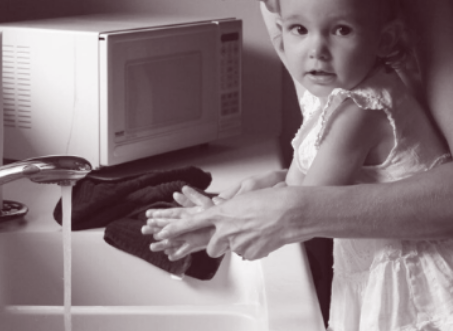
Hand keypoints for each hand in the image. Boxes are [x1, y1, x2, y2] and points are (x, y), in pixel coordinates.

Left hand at [153, 183, 296, 260]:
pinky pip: (248, 254)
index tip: (161, 232)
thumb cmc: (272, 199)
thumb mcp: (246, 197)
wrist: (291, 211)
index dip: (175, 228)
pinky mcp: (250, 252)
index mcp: (222, 212)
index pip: (192, 221)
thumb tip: (229, 221)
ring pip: (231, 250)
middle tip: (229, 238)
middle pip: (212, 246)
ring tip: (257, 231)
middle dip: (218, 245)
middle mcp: (226, 229)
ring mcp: (237, 242)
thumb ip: (232, 210)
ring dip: (240, 244)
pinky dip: (255, 247)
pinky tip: (266, 236)